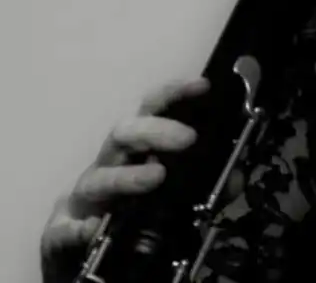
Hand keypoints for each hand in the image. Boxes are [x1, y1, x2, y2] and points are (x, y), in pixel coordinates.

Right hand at [40, 77, 207, 282]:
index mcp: (136, 148)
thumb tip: (234, 178)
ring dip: (127, 176)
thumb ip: (206, 184)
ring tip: (156, 177)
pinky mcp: (62, 231)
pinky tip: (96, 228)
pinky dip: (81, 227)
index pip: (153, 110)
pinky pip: (68, 227)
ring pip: (98, 177)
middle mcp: (109, 163)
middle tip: (188, 138)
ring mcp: (85, 196)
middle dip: (155, 129)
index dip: (175, 93)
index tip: (202, 85)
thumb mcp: (173, 193)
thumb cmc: (130, 205)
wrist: (83, 249)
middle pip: (124, 133)